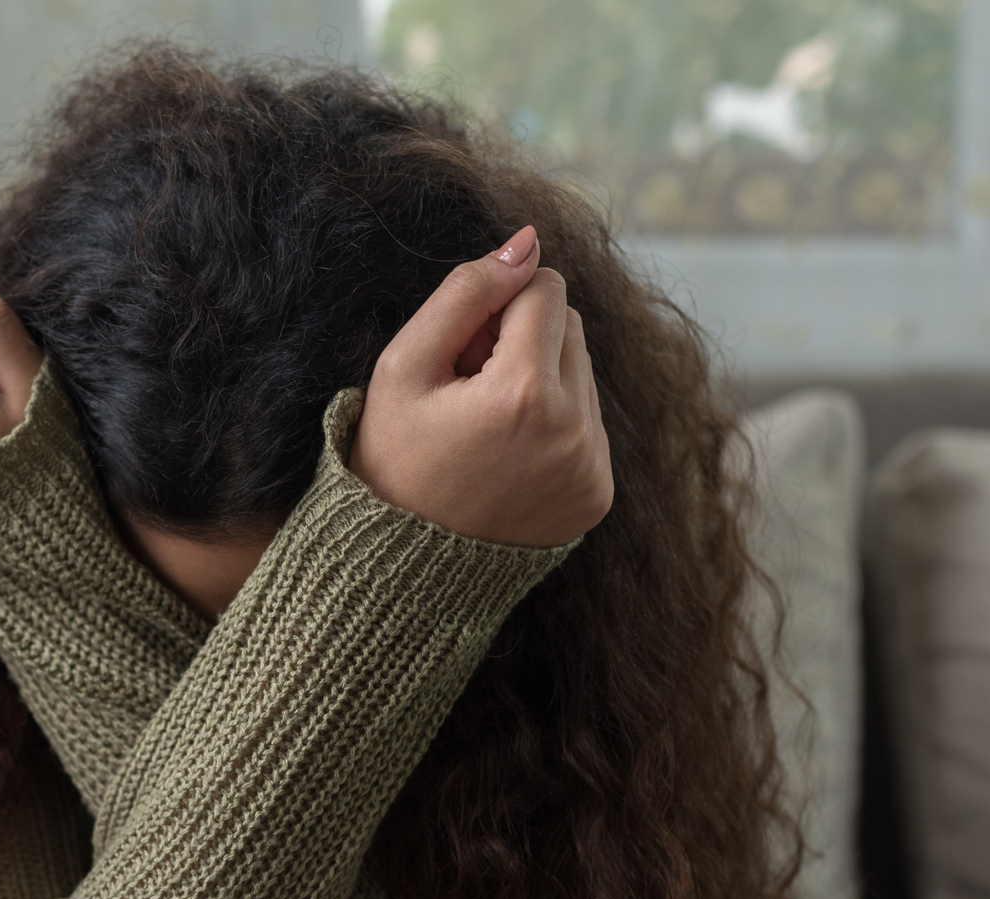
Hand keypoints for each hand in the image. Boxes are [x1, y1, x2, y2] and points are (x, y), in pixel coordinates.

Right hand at [347, 225, 612, 548]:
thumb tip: (529, 242)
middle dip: (523, 341)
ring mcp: (592, 469)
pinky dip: (554, 426)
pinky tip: (507, 457)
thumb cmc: (391, 456)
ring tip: (486, 426)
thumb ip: (466, 291)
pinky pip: (590, 424)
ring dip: (540, 381)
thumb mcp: (404, 364)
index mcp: (525, 394)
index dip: (497, 307)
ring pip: (582, 373)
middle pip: (571, 327)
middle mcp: (574, 433)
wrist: (400, 565)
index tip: (462, 352)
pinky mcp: (599, 495)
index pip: (546, 289)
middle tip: (468, 389)